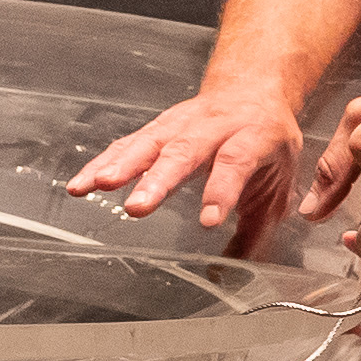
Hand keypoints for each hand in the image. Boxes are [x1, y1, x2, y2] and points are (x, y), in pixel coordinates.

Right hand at [61, 92, 317, 257]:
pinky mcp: (156, 128)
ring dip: (121, 165)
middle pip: (184, 151)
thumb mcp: (278, 184)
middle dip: (158, 179)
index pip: (236, 162)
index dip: (221, 190)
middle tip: (137, 207)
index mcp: (252, 137)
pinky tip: (83, 182)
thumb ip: (256, 229)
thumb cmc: (264, 140)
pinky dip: (103, 162)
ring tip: (98, 186)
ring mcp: (180, 124)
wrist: (250, 89)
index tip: (208, 221)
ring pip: (149, 143)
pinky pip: (127, 144)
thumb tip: (238, 270)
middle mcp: (213, 127)